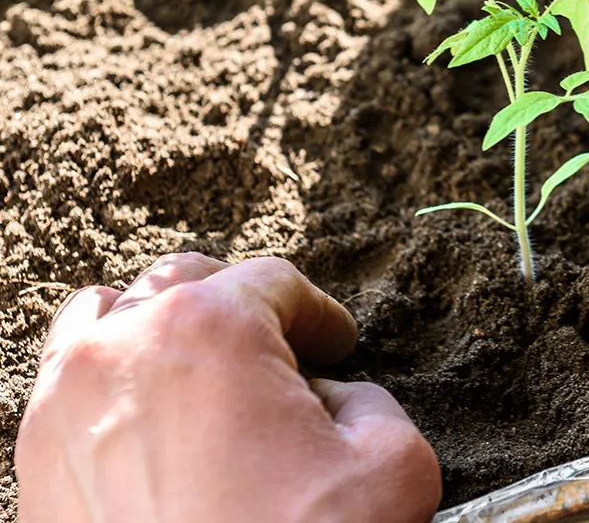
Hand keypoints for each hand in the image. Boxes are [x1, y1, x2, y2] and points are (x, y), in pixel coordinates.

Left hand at [17, 253, 439, 522]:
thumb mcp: (393, 465)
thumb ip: (369, 401)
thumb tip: (332, 397)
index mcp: (210, 330)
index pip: (275, 284)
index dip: (319, 314)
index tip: (334, 345)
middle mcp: (120, 349)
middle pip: (186, 282)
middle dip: (240, 309)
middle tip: (278, 354)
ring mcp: (62, 407)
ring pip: (107, 317)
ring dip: (161, 328)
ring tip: (201, 373)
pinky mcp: (35, 467)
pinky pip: (67, 388)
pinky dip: (113, 383)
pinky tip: (155, 424)